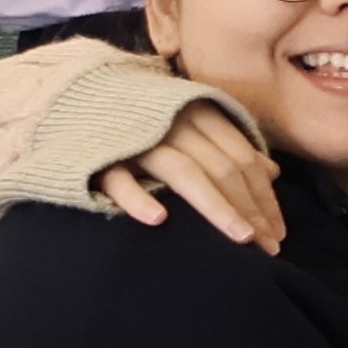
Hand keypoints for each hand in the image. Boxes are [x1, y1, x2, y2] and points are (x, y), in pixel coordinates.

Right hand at [96, 98, 287, 253]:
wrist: (70, 101)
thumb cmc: (141, 122)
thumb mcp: (188, 125)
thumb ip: (229, 145)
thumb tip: (271, 172)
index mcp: (197, 112)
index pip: (241, 157)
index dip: (264, 196)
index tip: (277, 233)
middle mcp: (171, 122)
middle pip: (222, 167)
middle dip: (250, 209)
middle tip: (268, 247)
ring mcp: (135, 138)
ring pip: (184, 171)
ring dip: (216, 206)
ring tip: (242, 239)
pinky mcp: (97, 155)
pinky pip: (118, 178)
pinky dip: (138, 197)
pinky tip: (159, 220)